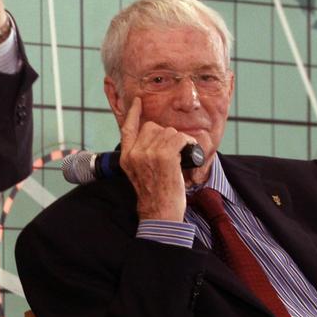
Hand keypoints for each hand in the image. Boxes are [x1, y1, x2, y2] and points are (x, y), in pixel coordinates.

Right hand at [118, 98, 191, 221]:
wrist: (160, 214)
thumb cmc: (155, 196)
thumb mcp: (139, 174)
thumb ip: (140, 156)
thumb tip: (155, 139)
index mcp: (126, 158)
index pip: (127, 128)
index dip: (133, 113)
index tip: (138, 102)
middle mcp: (134, 154)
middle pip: (153, 127)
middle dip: (167, 135)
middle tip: (175, 151)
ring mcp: (148, 154)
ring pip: (168, 132)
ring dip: (180, 140)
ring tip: (183, 155)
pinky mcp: (164, 156)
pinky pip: (179, 138)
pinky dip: (188, 143)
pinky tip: (190, 153)